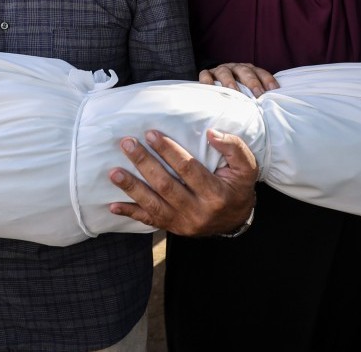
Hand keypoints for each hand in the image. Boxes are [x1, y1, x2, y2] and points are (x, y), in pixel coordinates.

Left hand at [108, 129, 257, 236]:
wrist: (237, 219)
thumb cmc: (238, 187)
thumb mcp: (246, 167)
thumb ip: (233, 147)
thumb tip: (211, 133)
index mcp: (216, 193)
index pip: (188, 169)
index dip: (168, 151)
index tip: (151, 134)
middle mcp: (198, 211)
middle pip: (166, 185)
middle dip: (144, 163)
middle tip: (127, 144)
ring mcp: (184, 223)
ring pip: (154, 205)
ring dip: (132, 188)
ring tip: (114, 172)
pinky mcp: (174, 228)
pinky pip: (150, 221)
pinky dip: (131, 213)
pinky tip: (113, 205)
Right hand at [199, 63, 278, 96]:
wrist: (215, 86)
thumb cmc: (237, 93)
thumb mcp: (248, 92)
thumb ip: (256, 97)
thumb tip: (270, 108)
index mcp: (248, 70)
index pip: (260, 72)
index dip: (267, 79)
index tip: (273, 90)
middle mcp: (235, 68)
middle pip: (245, 71)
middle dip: (252, 82)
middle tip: (258, 94)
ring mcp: (220, 70)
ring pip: (225, 72)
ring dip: (230, 81)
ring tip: (234, 92)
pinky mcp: (207, 74)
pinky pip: (205, 75)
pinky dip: (207, 81)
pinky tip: (210, 88)